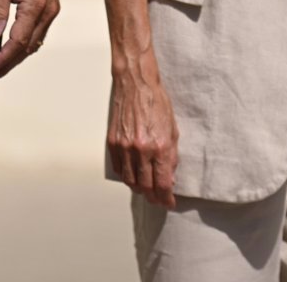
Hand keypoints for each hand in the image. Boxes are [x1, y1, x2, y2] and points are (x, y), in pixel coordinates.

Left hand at [0, 0, 59, 80]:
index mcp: (37, 6)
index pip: (18, 43)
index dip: (2, 60)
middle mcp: (49, 11)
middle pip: (28, 48)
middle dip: (8, 64)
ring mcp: (52, 9)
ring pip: (34, 42)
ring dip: (16, 57)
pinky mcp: (50, 5)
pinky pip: (38, 32)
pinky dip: (24, 44)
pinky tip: (10, 48)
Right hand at [108, 57, 178, 208]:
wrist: (136, 84)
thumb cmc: (156, 102)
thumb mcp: (173, 130)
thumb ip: (171, 156)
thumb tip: (169, 177)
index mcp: (159, 146)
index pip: (162, 184)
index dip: (166, 198)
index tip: (169, 202)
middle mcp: (141, 150)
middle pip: (145, 187)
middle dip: (153, 197)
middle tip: (158, 199)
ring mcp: (125, 147)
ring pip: (130, 181)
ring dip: (139, 189)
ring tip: (146, 190)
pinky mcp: (113, 142)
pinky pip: (118, 168)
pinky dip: (126, 176)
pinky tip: (132, 176)